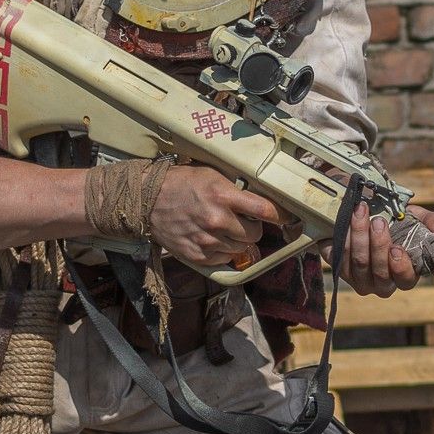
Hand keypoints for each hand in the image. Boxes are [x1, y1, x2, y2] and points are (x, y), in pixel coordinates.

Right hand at [148, 166, 282, 270]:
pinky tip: (213, 238)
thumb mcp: (211, 175)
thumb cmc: (181, 183)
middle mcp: (217, 220)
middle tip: (242, 219)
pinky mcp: (198, 256)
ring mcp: (207, 240)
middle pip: (255, 234)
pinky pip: (225, 258)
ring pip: (242, 249)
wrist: (146, 201)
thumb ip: (236, 189)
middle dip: (253, 227)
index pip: (265, 210)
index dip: (281, 215)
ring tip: (225, 228)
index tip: (287, 218)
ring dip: (239, 241)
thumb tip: (263, 202)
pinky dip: (224, 251)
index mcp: (223, 195)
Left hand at [339, 201, 433, 298]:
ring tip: (361, 212)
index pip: (406, 280)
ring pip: (359, 263)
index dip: (401, 268)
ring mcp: (360, 280)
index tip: (397, 248)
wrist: (365, 217)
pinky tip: (346, 221)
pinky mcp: (341, 271)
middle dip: (378, 245)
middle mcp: (382, 283)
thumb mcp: (416, 218)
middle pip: (380, 273)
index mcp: (405, 274)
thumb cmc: (397, 223)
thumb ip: (432, 221)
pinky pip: (341, 258)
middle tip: (378, 221)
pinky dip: (344, 238)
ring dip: (360, 236)